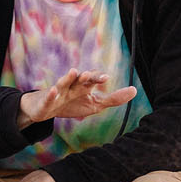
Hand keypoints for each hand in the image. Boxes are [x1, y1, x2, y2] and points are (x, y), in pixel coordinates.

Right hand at [18, 70, 137, 126]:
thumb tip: (134, 90)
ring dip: (68, 77)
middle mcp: (71, 85)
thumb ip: (114, 98)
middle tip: (91, 74)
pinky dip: (50, 94)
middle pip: (79, 78)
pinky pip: (49, 97)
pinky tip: (53, 90)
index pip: (92, 79)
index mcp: (83, 85)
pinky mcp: (46, 101)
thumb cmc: (72, 104)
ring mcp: (58, 92)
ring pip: (63, 83)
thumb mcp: (95, 104)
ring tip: (74, 72)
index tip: (106, 78)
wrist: (46, 109)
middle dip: (86, 76)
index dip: (98, 78)